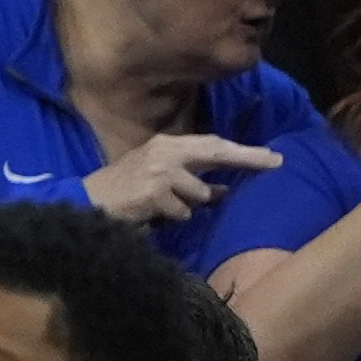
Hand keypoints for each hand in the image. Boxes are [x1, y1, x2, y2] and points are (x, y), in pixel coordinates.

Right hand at [81, 133, 278, 224]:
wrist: (85, 202)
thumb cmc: (122, 191)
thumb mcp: (157, 178)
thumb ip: (188, 179)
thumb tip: (222, 191)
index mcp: (166, 144)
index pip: (213, 144)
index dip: (243, 151)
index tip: (271, 157)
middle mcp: (166, 152)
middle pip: (216, 152)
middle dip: (247, 159)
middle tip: (275, 163)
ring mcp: (161, 172)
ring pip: (199, 193)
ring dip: (188, 205)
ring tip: (162, 207)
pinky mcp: (155, 193)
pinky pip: (181, 212)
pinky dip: (172, 217)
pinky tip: (152, 214)